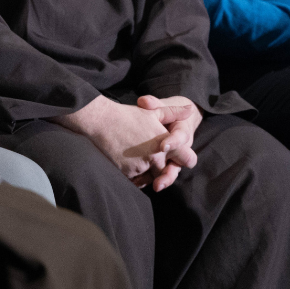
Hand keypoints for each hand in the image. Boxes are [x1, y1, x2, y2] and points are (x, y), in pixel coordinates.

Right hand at [54, 95, 195, 187]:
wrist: (100, 122)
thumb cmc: (127, 115)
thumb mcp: (152, 112)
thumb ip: (172, 113)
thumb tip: (189, 110)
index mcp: (164, 144)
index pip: (187, 158)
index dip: (185, 158)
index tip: (179, 157)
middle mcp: (155, 158)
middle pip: (164, 169)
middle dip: (159, 164)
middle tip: (146, 152)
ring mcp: (140, 167)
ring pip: (148, 175)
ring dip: (145, 169)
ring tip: (133, 152)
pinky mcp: (126, 174)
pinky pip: (134, 178)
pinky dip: (132, 172)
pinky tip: (125, 159)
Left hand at [131, 96, 201, 190]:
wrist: (173, 121)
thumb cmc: (167, 112)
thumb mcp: (162, 106)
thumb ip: (154, 104)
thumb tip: (143, 101)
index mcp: (182, 132)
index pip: (180, 138)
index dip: (172, 142)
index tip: (162, 146)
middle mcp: (181, 149)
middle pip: (180, 164)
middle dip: (168, 174)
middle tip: (158, 182)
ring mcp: (174, 159)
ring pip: (170, 173)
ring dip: (160, 181)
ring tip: (149, 187)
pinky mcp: (164, 166)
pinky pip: (159, 175)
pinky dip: (149, 179)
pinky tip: (136, 183)